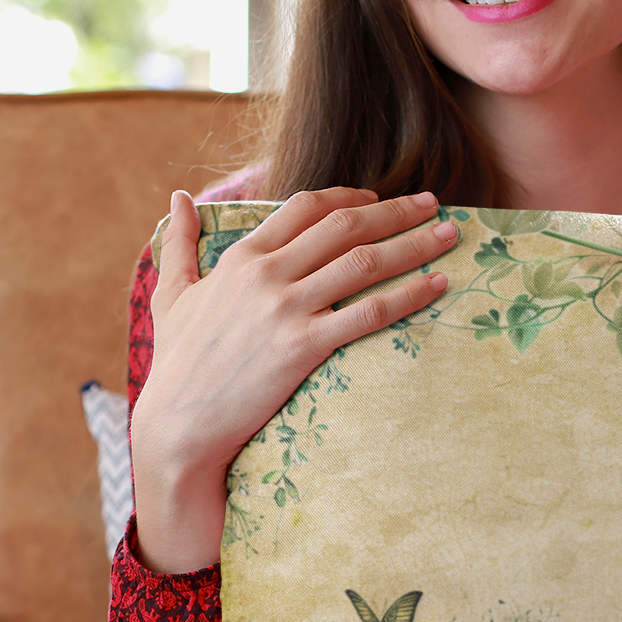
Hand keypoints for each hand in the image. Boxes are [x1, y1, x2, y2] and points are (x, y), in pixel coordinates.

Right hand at [130, 187, 458, 572]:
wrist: (178, 424)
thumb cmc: (177, 363)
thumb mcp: (172, 294)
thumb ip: (178, 243)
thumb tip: (178, 197)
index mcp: (242, 256)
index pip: (307, 207)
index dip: (350, 197)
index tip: (379, 198)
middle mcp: (267, 274)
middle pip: (346, 226)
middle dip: (397, 211)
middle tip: (435, 203)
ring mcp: (287, 309)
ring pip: (365, 262)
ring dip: (414, 244)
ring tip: (450, 235)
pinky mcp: (304, 347)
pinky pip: (369, 312)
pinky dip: (410, 294)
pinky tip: (438, 285)